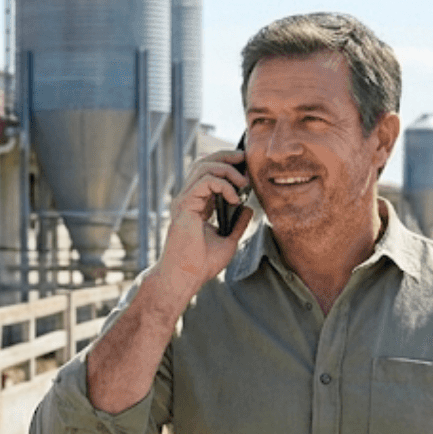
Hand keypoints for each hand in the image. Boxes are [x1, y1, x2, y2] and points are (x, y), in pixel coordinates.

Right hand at [154, 149, 253, 289]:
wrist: (186, 277)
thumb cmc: (202, 264)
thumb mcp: (228, 241)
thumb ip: (237, 224)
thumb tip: (248, 209)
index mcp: (196, 205)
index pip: (208, 174)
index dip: (226, 165)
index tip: (246, 169)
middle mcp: (188, 199)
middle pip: (203, 162)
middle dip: (226, 156)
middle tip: (245, 159)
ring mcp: (184, 200)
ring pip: (203, 167)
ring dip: (227, 169)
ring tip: (243, 182)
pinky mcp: (184, 205)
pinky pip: (205, 181)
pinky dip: (223, 185)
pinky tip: (234, 198)